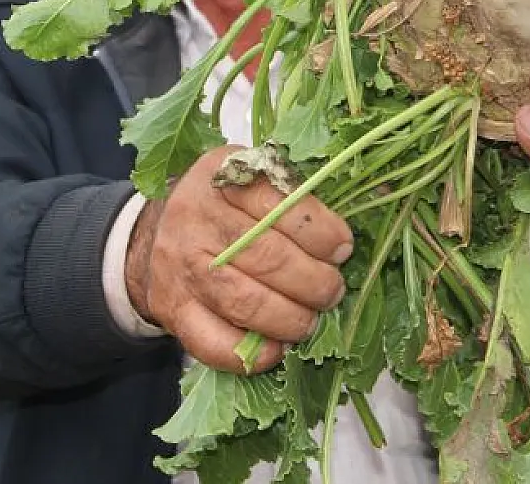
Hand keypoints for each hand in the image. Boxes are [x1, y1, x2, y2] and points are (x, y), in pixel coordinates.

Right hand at [125, 145, 353, 372]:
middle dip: (314, 282)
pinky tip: (276, 350)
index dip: (320, 231)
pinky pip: (213, 341)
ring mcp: (180, 265)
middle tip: (333, 291)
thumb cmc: (222, 207)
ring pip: (245, 301)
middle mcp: (196, 216)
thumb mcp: (252, 178)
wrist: (151, 234)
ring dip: (291, 319)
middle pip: (267, 256)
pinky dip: (251, 354)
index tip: (343, 250)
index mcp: (222, 175)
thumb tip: (377, 201)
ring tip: (311, 321)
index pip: (279, 202)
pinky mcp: (172, 308)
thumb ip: (297, 190)